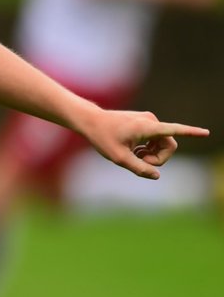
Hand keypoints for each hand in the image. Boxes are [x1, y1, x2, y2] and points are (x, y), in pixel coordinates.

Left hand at [78, 107, 209, 179]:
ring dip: (152, 154)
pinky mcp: (145, 123)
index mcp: (148, 127)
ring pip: (162, 144)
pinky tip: (134, 150)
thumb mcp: (119, 158)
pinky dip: (147, 148)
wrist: (90, 121)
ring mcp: (148, 121)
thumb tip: (157, 175)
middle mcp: (151, 121)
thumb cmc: (103, 137)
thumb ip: (139, 168)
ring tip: (134, 155)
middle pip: (169, 145)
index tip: (206, 132)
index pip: (174, 130)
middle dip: (159, 158)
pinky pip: (155, 140)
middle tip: (141, 162)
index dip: (191, 133)